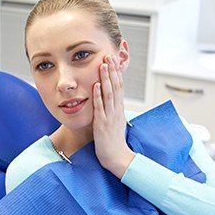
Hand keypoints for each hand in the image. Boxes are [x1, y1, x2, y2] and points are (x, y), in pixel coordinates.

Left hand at [92, 54, 135, 178]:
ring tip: (103, 66)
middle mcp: (116, 110)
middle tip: (108, 56)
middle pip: (116, 86)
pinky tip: (95, 85)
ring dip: (105, 79)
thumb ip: (113, 110)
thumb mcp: (115, 122)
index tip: (113, 60)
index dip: (116, 73)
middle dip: (112, 71)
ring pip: (109, 94)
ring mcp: (110, 116)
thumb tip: (111, 100)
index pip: (119, 87)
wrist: (117, 158)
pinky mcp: (102, 124)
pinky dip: (98, 96)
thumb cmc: (114, 141)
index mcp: (119, 109)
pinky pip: (100, 108)